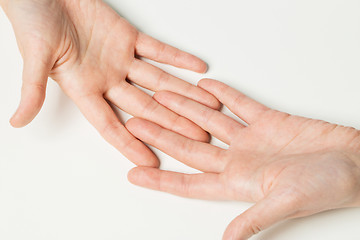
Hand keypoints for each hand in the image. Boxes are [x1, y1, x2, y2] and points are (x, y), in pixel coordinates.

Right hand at [1, 0, 218, 165]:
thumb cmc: (32, 19)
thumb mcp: (33, 57)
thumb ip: (31, 89)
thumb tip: (17, 123)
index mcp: (84, 88)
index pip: (111, 124)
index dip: (130, 143)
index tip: (151, 161)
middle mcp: (106, 78)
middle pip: (145, 107)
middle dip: (172, 123)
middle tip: (197, 139)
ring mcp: (120, 58)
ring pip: (158, 80)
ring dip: (183, 93)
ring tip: (208, 107)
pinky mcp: (128, 36)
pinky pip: (158, 49)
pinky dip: (178, 58)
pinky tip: (198, 68)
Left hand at [125, 79, 359, 238]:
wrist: (355, 162)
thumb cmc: (326, 185)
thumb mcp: (287, 202)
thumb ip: (254, 219)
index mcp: (238, 181)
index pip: (188, 182)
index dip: (160, 180)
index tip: (132, 174)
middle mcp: (238, 159)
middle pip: (190, 145)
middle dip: (161, 134)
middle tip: (134, 122)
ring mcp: (251, 138)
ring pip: (209, 120)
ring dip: (185, 107)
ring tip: (162, 94)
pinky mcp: (268, 120)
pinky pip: (239, 104)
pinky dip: (223, 95)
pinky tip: (203, 85)